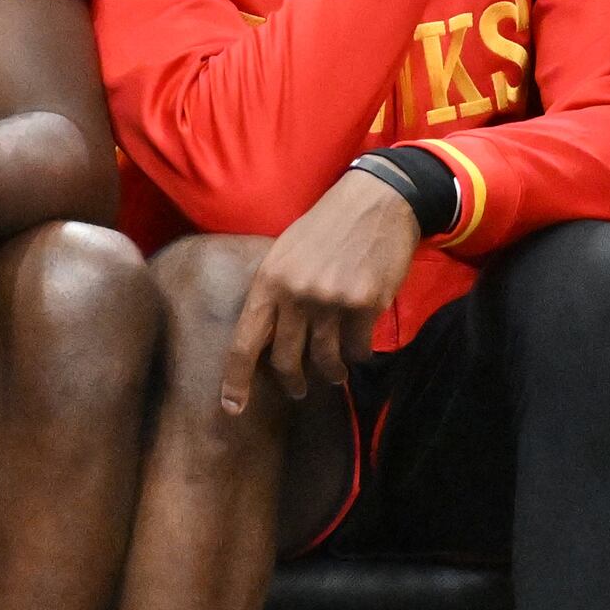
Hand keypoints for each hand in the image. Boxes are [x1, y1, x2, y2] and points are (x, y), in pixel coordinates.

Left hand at [220, 167, 424, 409]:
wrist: (377, 201)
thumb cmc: (328, 227)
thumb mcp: (286, 252)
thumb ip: (276, 292)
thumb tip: (271, 337)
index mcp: (269, 281)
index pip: (245, 342)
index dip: (237, 380)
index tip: (232, 408)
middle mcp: (296, 294)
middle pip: (286, 361)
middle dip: (293, 383)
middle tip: (298, 390)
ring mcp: (331, 301)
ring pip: (326, 360)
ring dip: (331, 373)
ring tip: (336, 374)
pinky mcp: (364, 304)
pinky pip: (358, 348)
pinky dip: (359, 354)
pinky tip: (360, 348)